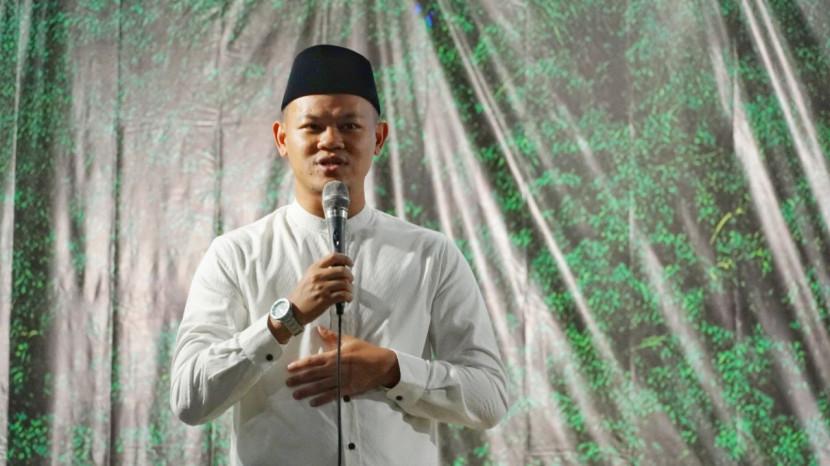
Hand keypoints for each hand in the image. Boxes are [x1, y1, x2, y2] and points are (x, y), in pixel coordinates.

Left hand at [286, 326, 400, 406]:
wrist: (382, 365)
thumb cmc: (365, 351)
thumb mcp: (349, 340)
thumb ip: (332, 336)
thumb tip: (319, 329)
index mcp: (335, 356)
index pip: (313, 361)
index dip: (300, 365)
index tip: (289, 368)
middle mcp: (335, 369)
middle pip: (313, 375)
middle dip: (299, 379)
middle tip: (287, 383)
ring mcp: (340, 380)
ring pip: (320, 387)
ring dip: (307, 391)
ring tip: (295, 395)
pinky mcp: (347, 390)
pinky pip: (332, 395)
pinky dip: (322, 400)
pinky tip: (312, 403)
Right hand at [288, 253, 352, 324]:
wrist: (293, 310)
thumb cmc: (302, 294)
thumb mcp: (308, 277)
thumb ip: (322, 271)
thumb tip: (340, 268)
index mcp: (314, 268)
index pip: (333, 257)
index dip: (345, 259)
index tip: (350, 263)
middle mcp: (318, 276)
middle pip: (342, 270)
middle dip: (350, 275)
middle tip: (350, 280)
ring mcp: (322, 288)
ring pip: (345, 283)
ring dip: (350, 288)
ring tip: (348, 291)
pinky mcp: (325, 299)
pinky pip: (343, 295)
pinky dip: (349, 296)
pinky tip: (347, 299)